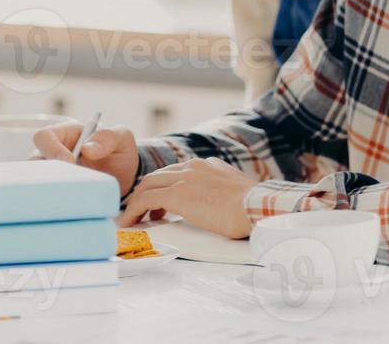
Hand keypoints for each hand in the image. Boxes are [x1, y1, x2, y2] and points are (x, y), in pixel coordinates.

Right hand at [32, 123, 139, 196]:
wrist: (126, 180)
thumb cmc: (118, 153)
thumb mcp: (121, 139)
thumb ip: (108, 137)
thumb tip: (86, 149)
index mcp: (64, 134)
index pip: (44, 136)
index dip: (51, 148)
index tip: (69, 162)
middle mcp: (52, 155)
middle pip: (34, 163)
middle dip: (48, 174)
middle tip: (68, 184)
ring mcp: (53, 176)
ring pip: (37, 183)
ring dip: (50, 190)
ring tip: (69, 199)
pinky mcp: (57, 194)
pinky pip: (47, 198)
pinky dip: (54, 204)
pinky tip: (69, 209)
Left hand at [115, 157, 254, 238]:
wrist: (256, 207)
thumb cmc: (252, 207)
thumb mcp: (234, 191)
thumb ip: (219, 191)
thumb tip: (215, 203)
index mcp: (206, 165)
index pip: (175, 172)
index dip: (163, 188)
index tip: (159, 204)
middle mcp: (192, 166)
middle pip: (157, 177)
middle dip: (145, 193)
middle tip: (142, 213)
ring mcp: (183, 178)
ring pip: (148, 185)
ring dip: (137, 202)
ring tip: (133, 219)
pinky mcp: (177, 195)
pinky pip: (145, 200)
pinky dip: (134, 210)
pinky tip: (131, 222)